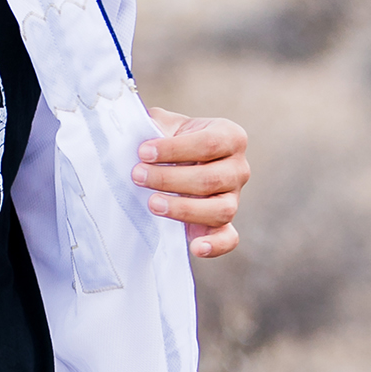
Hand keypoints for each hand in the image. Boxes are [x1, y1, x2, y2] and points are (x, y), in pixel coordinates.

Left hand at [131, 109, 248, 260]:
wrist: (175, 161)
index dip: (175, 149)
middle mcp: (238, 168)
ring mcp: (233, 198)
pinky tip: (195, 247)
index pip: (209, 144)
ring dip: (184, 209)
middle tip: (137, 176)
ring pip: (220, 210)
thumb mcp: (164, 124)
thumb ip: (154, 124)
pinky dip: (216, 245)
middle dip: (170, 179)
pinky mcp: (224, 224)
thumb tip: (132, 129)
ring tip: (152, 203)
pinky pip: (229, 238)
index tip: (143, 152)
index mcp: (230, 137)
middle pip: (211, 178)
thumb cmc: (170, 139)